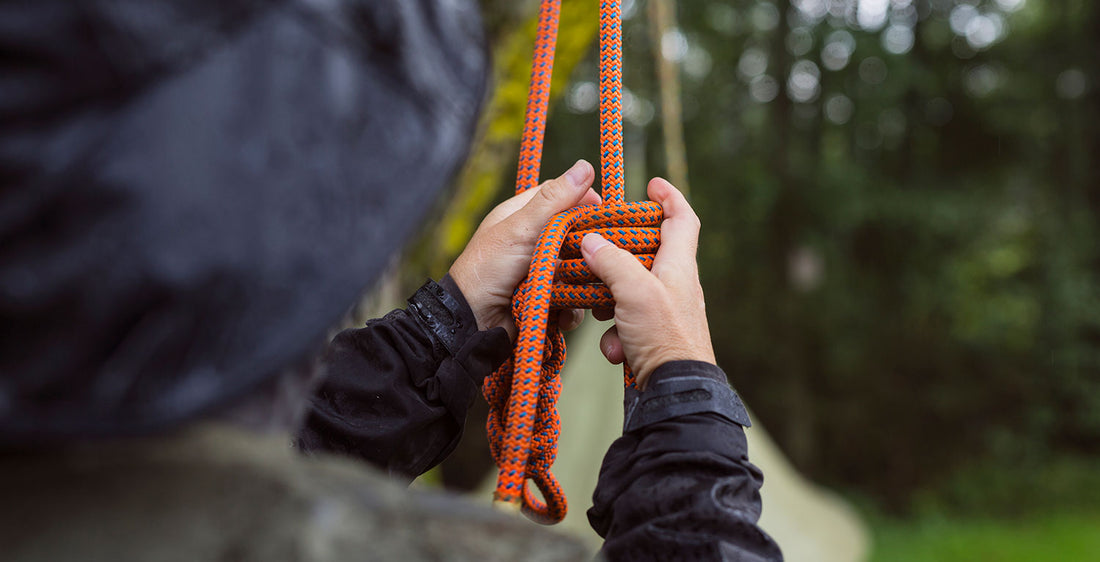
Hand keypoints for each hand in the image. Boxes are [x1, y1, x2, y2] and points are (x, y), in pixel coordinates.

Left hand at [450, 160, 600, 339]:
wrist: (474, 322)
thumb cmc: (489, 268)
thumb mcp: (522, 229)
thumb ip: (554, 200)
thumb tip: (585, 165)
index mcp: (521, 215)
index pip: (559, 196)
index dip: (582, 200)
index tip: (603, 209)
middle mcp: (532, 240)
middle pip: (573, 233)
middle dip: (585, 247)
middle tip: (597, 254)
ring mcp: (541, 270)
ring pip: (577, 267)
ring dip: (578, 280)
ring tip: (574, 287)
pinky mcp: (547, 296)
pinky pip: (572, 296)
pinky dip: (570, 306)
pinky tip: (563, 313)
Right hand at [581, 178, 715, 388]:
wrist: (674, 390)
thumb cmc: (663, 336)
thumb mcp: (634, 291)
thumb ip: (611, 261)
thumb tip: (590, 240)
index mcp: (679, 266)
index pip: (683, 219)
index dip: (669, 197)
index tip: (651, 184)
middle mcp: (675, 285)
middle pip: (647, 253)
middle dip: (618, 254)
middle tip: (597, 252)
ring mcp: (664, 312)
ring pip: (629, 291)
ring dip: (610, 300)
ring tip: (601, 312)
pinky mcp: (652, 337)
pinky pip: (626, 324)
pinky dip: (615, 334)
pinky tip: (614, 348)